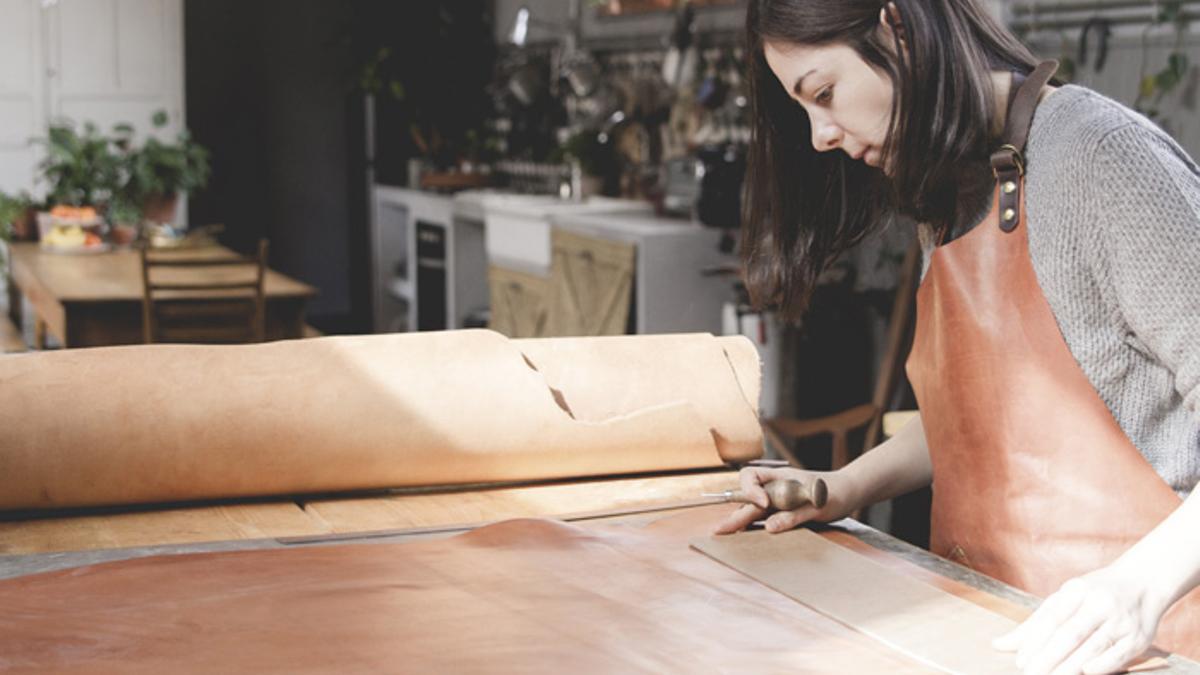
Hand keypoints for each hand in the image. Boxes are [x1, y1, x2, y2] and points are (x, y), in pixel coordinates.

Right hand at [711, 466, 860, 534]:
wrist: (848, 492)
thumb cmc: (834, 493)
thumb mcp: (818, 506)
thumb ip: (794, 515)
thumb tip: (769, 527)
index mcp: (781, 478)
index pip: (752, 477)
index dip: (751, 491)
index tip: (763, 504)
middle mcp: (775, 488)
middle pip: (747, 498)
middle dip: (733, 514)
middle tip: (719, 530)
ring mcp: (777, 500)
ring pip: (752, 509)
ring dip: (739, 520)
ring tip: (724, 533)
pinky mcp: (782, 511)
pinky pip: (763, 517)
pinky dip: (752, 525)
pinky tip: (743, 535)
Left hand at [992, 562, 1166, 674]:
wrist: (1145, 582)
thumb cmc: (1095, 593)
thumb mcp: (1065, 598)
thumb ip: (1035, 623)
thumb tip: (999, 645)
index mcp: (1077, 590)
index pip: (1052, 617)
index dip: (1035, 640)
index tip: (1020, 661)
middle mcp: (1099, 603)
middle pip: (1070, 633)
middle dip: (1049, 656)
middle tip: (1031, 673)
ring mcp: (1121, 620)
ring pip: (1093, 645)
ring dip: (1070, 665)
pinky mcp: (1139, 637)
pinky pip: (1119, 654)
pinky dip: (1103, 664)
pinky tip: (1086, 672)